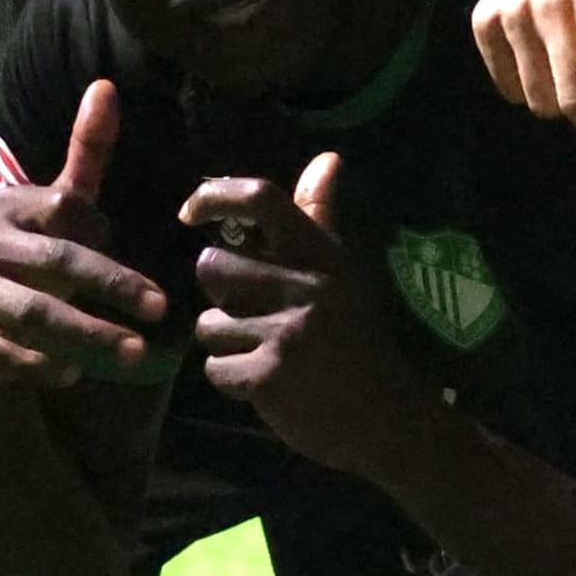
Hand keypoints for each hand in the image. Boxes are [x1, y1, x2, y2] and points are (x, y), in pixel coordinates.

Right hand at [0, 78, 171, 390]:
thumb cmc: (31, 263)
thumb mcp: (59, 211)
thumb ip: (85, 154)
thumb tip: (106, 86)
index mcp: (8, 206)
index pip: (65, 209)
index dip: (104, 235)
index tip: (137, 258)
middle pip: (56, 263)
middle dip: (112, 287)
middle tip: (160, 310)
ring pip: (34, 314)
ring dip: (89, 335)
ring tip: (135, 354)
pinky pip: (5, 354)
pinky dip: (42, 365)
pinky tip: (75, 374)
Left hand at [188, 153, 435, 477]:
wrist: (386, 416)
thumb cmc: (356, 338)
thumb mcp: (344, 273)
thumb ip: (321, 218)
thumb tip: (327, 158)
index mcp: (319, 255)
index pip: (261, 199)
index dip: (214, 196)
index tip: (189, 213)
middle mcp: (302, 286)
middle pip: (212, 266)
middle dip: (219, 294)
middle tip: (250, 313)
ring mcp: (285, 332)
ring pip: (209, 324)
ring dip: (225, 342)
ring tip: (262, 351)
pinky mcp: (270, 376)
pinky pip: (216, 368)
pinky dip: (231, 379)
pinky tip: (265, 383)